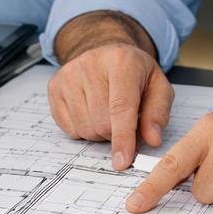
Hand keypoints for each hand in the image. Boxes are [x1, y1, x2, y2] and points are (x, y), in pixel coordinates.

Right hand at [47, 42, 172, 170]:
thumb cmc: (134, 73)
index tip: (122, 161)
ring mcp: (68, 75)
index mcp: (121, 62)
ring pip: (84, 129)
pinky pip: (68, 128)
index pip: (120, 107)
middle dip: (114, 134)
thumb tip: (153, 140)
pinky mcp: (54, 87)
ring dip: (99, 132)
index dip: (122, 137)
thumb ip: (158, 114)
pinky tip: (90, 110)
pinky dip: (83, 129)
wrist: (106, 52)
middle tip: (122, 120)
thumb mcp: (157, 87)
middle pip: (101, 123)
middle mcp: (90, 64)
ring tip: (106, 113)